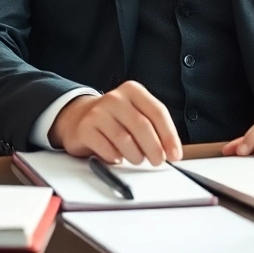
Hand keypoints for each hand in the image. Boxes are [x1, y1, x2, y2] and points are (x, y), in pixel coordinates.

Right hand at [48, 81, 182, 165]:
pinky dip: (115, 157)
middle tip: (158, 161)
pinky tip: (117, 157)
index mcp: (133, 91)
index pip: (157, 112)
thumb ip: (153, 127)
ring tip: (137, 159)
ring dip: (135, 155)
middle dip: (154, 148)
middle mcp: (115, 98)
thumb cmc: (114, 119)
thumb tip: (170, 151)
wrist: (78, 117)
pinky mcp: (85, 128)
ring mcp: (98, 112)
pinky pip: (106, 148)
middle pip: (142, 125)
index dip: (169, 135)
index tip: (175, 154)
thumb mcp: (134, 113)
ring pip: (124, 139)